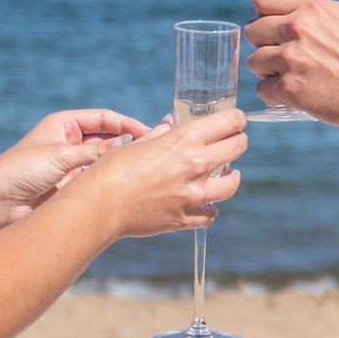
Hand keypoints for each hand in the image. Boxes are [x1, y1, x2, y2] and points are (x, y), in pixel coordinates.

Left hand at [0, 107, 147, 238]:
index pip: (104, 119)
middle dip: (128, 143)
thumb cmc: (22, 170)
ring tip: (144, 168)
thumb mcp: (62, 155)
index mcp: (64, 124)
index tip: (148, 132)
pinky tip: (127, 184)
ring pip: (104, 161)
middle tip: (153, 150)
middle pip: (107, 139)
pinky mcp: (71, 186)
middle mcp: (69, 142)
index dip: (126, 124)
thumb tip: (130, 144)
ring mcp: (71, 164)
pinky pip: (96, 179)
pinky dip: (110, 180)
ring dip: (121, 163)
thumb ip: (97, 151)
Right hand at [96, 104, 248, 241]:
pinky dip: (210, 209)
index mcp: (184, 139)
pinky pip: (210, 214)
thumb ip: (160, 134)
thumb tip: (171, 125)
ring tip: (227, 176)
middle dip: (238, 142)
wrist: (100, 205)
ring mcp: (193, 194)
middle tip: (234, 142)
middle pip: (238, 147)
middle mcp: (195, 165)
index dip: (236, 119)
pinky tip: (206, 204)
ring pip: (232, 184)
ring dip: (231, 177)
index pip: (230, 122)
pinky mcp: (186, 218)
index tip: (236, 120)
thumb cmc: (112, 168)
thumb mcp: (137, 142)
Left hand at [245, 0, 338, 130]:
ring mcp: (291, 59)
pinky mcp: (290, 89)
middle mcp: (297, 29)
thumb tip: (292, 11)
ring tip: (291, 76)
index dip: (263, 12)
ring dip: (267, 71)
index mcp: (311, 8)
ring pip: (254, 61)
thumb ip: (315, 12)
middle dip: (264, 44)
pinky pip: (263, 89)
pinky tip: (293, 95)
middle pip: (252, 30)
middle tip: (283, 55)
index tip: (272, 24)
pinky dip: (275, 95)